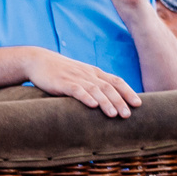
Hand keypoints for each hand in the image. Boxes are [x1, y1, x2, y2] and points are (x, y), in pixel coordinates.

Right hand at [24, 47, 139, 117]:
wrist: (38, 60)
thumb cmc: (60, 72)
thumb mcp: (79, 76)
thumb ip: (92, 86)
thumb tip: (106, 102)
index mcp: (94, 73)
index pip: (116, 81)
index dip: (128, 92)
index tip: (138, 103)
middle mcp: (88, 74)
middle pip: (109, 87)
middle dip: (120, 101)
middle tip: (128, 115)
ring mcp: (76, 77)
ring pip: (95, 89)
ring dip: (106, 102)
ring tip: (114, 114)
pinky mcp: (62, 82)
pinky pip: (76, 89)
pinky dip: (85, 97)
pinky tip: (92, 105)